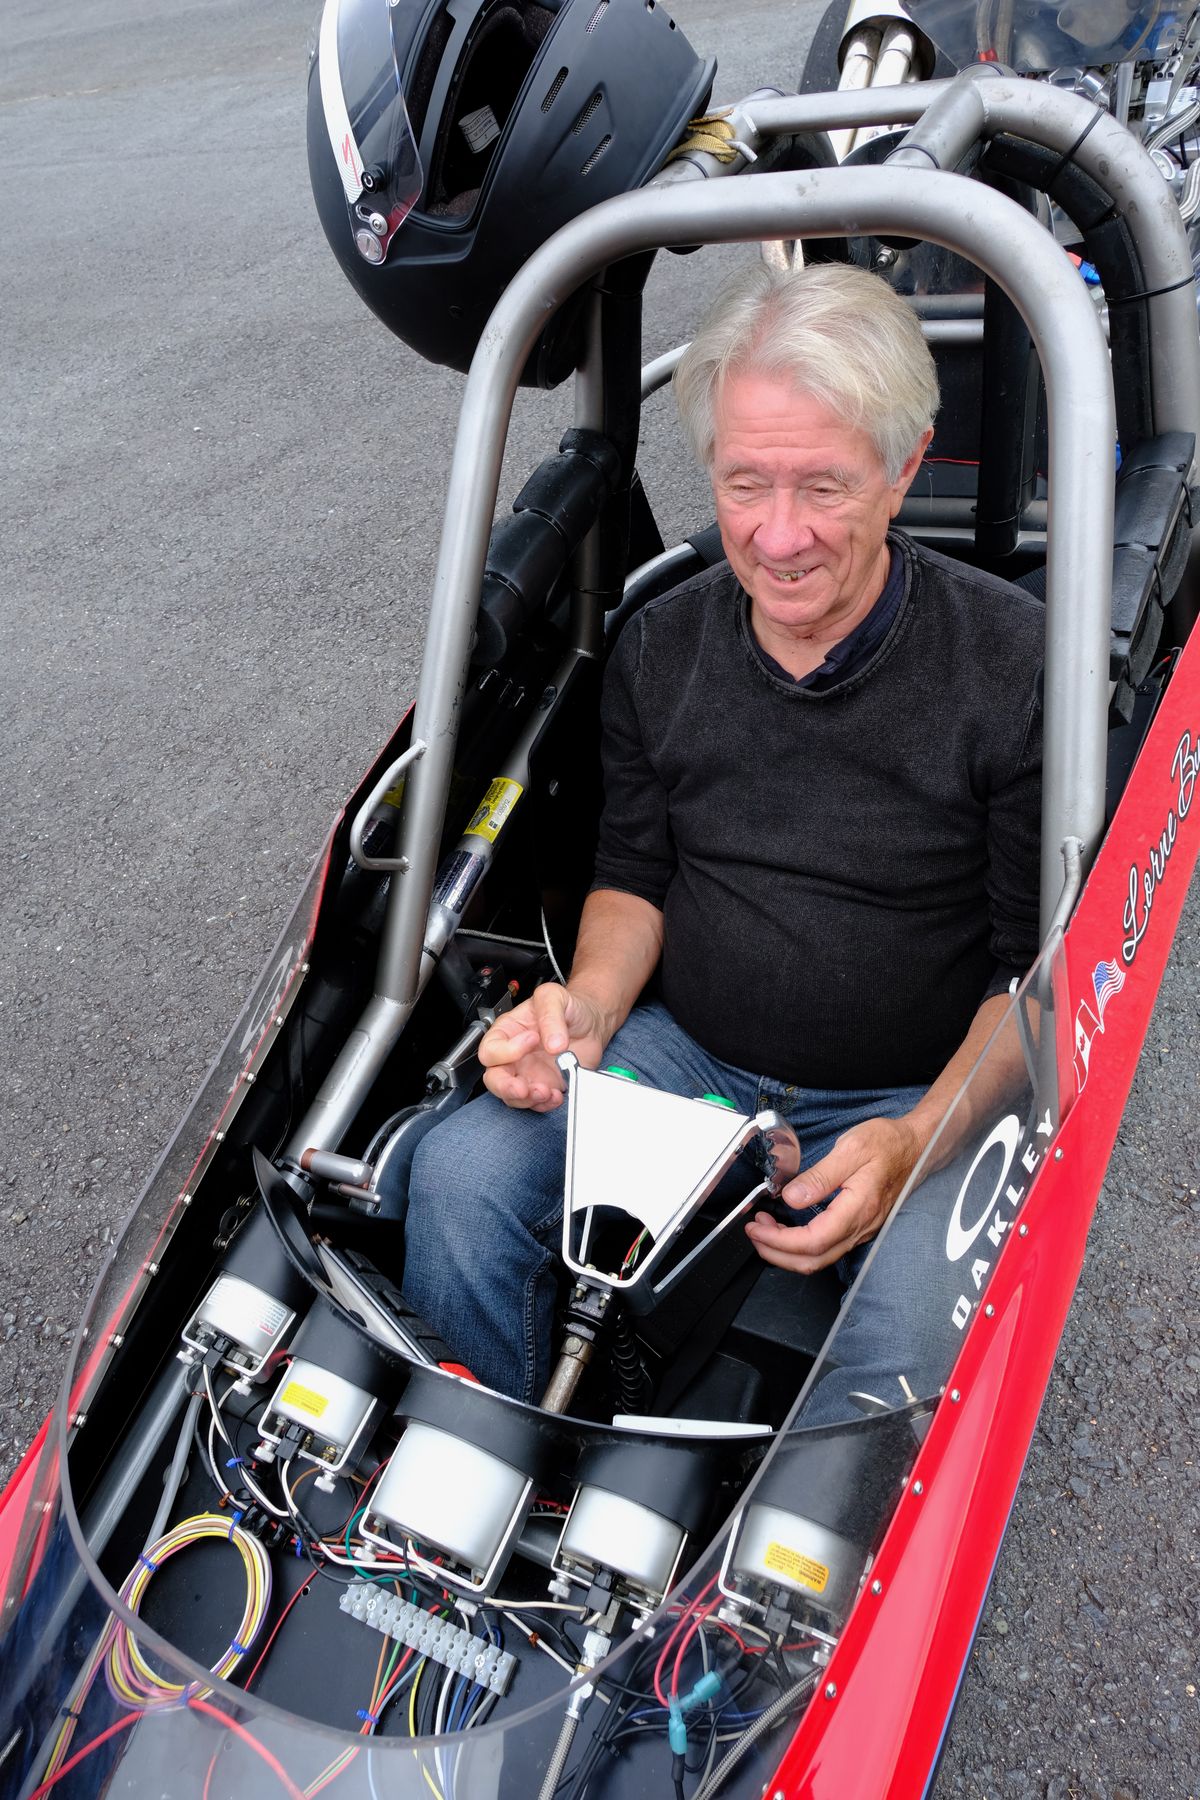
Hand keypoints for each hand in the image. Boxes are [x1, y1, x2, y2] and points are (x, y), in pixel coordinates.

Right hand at [478, 983, 610, 1110]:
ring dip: (527, 1099)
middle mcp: (514, 1056)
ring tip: (545, 1091)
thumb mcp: (554, 997)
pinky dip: (544, 1104)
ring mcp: (529, 1074)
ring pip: (513, 1096)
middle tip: (523, 1087)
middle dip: (506, 1087)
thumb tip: (553, 1043)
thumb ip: (550, 1015)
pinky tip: (556, 1095)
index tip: (532, 1040)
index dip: (507, 1050)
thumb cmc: (568, 1007)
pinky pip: (537, 1103)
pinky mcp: (546, 1086)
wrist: (592, 1022)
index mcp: (508, 1032)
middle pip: (494, 1079)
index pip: (491, 1049)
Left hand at [744, 1115, 925, 1272]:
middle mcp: (861, 1227)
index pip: (812, 1241)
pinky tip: (789, 1229)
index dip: (779, 1241)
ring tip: (766, 1229)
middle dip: (777, 1253)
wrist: (917, 1146)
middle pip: (813, 1261)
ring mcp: (861, 1230)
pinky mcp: (859, 1227)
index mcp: (858, 1209)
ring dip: (788, 1251)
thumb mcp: (851, 1149)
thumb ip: (820, 1177)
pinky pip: (828, 1249)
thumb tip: (792, 1198)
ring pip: (820, 1259)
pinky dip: (802, 1246)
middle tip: (754, 1231)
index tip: (757, 1228)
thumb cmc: (888, 1144)